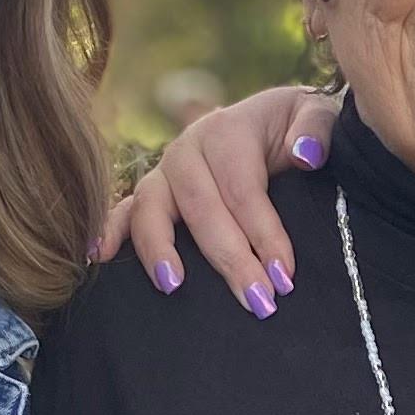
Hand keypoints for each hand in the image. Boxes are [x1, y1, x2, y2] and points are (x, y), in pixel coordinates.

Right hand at [88, 83, 327, 310]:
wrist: (271, 122)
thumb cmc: (295, 127)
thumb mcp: (314, 114)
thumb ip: (316, 128)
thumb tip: (305, 154)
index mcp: (228, 129)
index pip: (243, 188)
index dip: (264, 233)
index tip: (285, 276)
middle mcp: (188, 148)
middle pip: (201, 206)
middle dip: (228, 257)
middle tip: (257, 300)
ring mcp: (165, 172)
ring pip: (152, 207)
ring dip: (159, 247)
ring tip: (174, 285)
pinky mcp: (152, 193)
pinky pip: (124, 210)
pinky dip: (108, 231)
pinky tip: (98, 257)